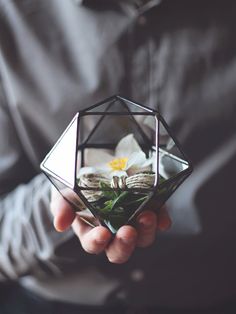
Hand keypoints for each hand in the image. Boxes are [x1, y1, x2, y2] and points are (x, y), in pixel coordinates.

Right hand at [50, 190, 170, 263]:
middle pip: (120, 248)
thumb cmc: (77, 184)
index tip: (102, 234)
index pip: (93, 244)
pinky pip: (158, 218)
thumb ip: (61, 206)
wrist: (94, 165)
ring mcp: (132, 219)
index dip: (97, 242)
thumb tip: (60, 224)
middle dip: (125, 244)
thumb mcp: (64, 191)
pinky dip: (162, 220)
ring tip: (147, 216)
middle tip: (128, 232)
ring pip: (142, 237)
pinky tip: (163, 219)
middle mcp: (113, 230)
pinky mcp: (148, 207)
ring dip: (146, 231)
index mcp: (92, 230)